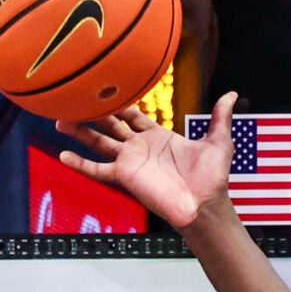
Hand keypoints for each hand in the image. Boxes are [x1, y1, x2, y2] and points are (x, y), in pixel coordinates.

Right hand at [56, 96, 238, 229]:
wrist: (204, 205)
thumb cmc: (211, 178)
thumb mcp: (218, 142)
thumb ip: (220, 117)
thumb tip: (232, 94)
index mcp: (157, 136)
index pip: (133, 115)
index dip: (120, 101)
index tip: (104, 86)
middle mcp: (139, 147)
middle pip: (110, 125)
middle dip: (93, 113)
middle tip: (74, 98)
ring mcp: (130, 162)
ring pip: (98, 142)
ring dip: (79, 132)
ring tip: (58, 119)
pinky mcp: (124, 177)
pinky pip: (97, 170)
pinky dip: (79, 164)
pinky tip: (63, 155)